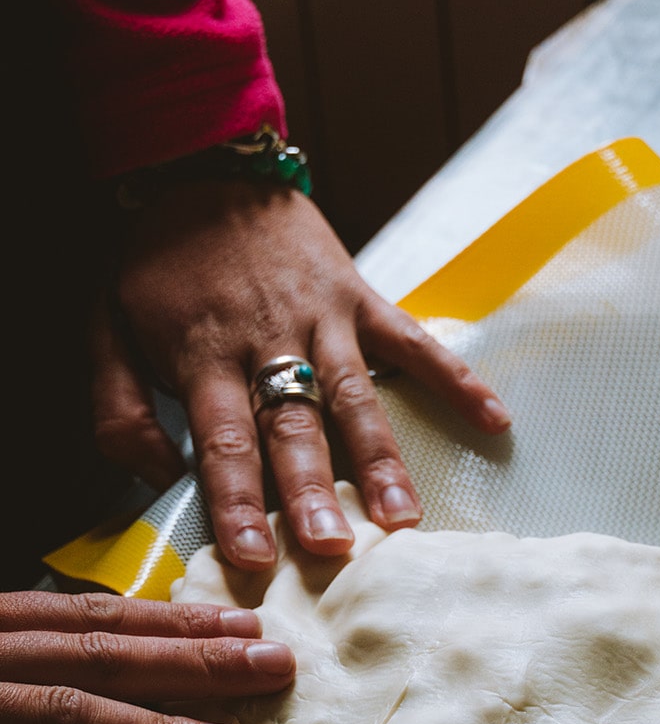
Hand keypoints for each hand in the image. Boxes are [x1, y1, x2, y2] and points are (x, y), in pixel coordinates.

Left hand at [95, 179, 510, 568]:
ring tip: (404, 517)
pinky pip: (413, 341)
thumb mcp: (102, 324)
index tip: (254, 557)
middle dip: (314, 490)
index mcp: (202, 352)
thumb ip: (117, 408)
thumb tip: (158, 477)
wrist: (201, 166)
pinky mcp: (359, 297)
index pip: (223, 441)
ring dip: (380, 459)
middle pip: (295, 425)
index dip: (238, 501)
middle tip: (335, 547)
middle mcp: (269, 339)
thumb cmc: (155, 261)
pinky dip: (456, 379)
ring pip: (357, 397)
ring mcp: (322, 317)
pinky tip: (494, 421)